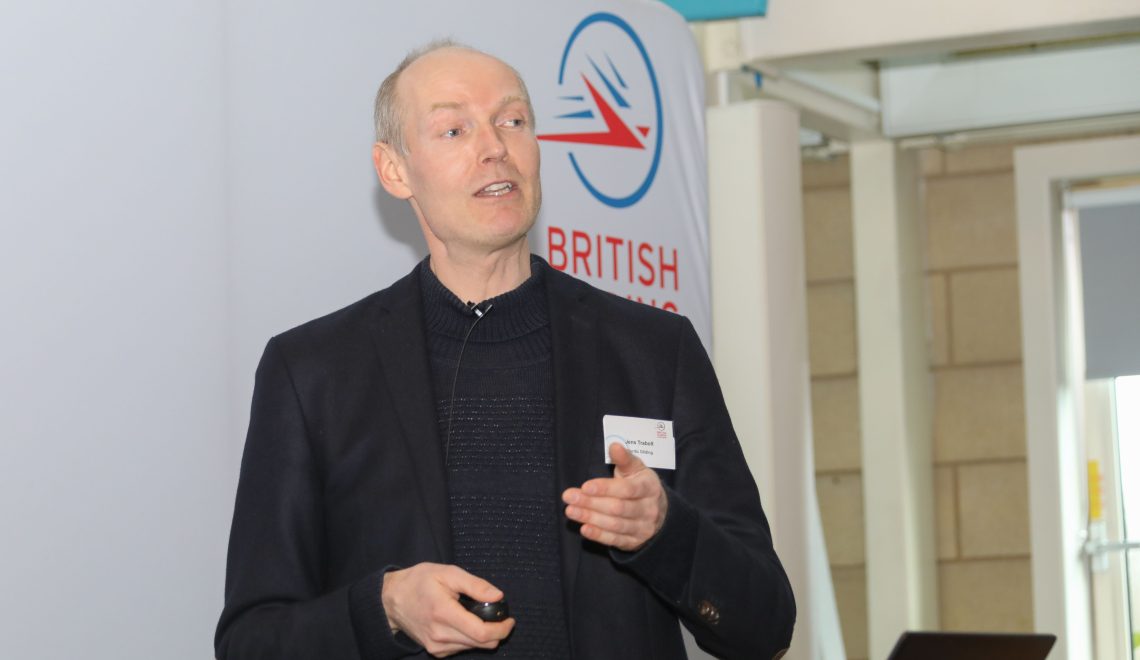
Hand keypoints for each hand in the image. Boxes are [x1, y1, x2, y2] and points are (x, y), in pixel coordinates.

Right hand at [381, 562, 514, 656]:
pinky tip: (465, 623)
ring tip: (479, 616)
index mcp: (444, 613)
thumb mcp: (447, 573)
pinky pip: (462, 649)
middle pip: (481, 644)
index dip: (501, 629)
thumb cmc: (419, 582)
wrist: (391, 600)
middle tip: (500, 617)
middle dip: (497, 633)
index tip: (510, 620)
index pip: (481, 633)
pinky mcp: (435, 651)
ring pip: (473, 648)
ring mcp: (437, 646)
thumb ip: (475, 585)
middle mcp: (440, 635)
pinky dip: (471, 638)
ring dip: (484, 636)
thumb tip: (498, 596)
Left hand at [562, 442, 667, 550]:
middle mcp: (648, 509)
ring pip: (615, 524)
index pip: (626, 489)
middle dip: (591, 503)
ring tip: (571, 511)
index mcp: (649, 488)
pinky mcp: (634, 542)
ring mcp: (643, 527)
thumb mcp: (637, 469)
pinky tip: (584, 528)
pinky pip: (615, 540)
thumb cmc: (641, 486)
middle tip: (569, 497)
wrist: (661, 513)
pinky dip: (599, 535)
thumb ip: (624, 459)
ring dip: (590, 518)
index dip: (605, 488)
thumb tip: (614, 446)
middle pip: (618, 508)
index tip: (585, 486)